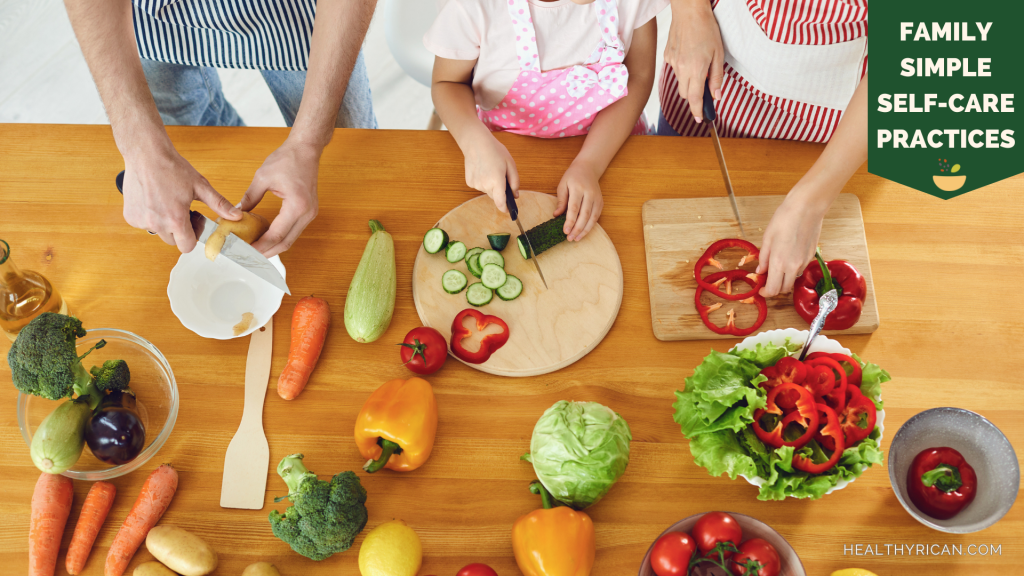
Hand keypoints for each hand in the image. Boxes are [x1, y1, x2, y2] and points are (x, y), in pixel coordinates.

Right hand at [122, 147, 240, 252]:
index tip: (193, 222)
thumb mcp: (200, 186)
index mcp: (175, 219)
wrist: (146, 154)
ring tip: (167, 202)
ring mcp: (140, 221)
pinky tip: (154, 200)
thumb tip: (236, 216)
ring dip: (164, 223)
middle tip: (181, 209)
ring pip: (158, 232)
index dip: (192, 236)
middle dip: (179, 229)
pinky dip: (150, 216)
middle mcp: (156, 223)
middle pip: (172, 240)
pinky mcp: (130, 216)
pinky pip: (144, 224)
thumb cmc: (172, 168)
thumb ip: (219, 204)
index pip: (186, 247)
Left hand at [239, 139, 321, 256]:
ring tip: (255, 250)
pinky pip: (294, 230)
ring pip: (291, 239)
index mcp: (296, 206)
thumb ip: (249, 199)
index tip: (245, 251)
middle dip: (267, 252)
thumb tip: (236, 214)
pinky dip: (280, 237)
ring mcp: (310, 213)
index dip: (260, 246)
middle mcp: (306, 213)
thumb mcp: (262, 178)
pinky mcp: (309, 211)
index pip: (276, 235)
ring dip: (274, 246)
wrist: (306, 149)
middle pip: (286, 243)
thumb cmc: (288, 159)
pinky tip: (266, 237)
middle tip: (248, 257)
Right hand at [463, 132, 518, 212]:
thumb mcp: (510, 164)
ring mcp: (476, 184)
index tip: (509, 211)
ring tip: (490, 170)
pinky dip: (482, 181)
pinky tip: (482, 170)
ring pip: (487, 191)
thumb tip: (515, 195)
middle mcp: (485, 185)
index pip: (500, 202)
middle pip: (495, 196)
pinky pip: (479, 186)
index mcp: (496, 180)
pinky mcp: (469, 182)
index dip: (505, 208)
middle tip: (500, 176)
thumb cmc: (495, 151)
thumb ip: (514, 181)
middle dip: (499, 191)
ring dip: (491, 185)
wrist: (475, 143)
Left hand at [554, 159, 603, 241]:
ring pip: (592, 218)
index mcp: (578, 188)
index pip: (574, 208)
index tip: (565, 231)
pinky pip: (596, 216)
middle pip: (584, 215)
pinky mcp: (601, 202)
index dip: (570, 221)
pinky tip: (583, 232)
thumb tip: (556, 215)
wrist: (588, 168)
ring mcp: (597, 198)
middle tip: (570, 238)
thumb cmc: (572, 177)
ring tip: (576, 238)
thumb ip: (561, 201)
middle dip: (577, 228)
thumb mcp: (563, 185)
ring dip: (584, 230)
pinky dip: (590, 226)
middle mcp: (589, 194)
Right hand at [664, 0, 723, 121]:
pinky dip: (682, 68)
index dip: (698, 111)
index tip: (700, 119)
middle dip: (693, 95)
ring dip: (688, 80)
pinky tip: (688, 54)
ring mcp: (672, 63)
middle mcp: (681, 69)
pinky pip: (674, 69)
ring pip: (679, 82)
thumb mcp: (718, 54)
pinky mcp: (667, 56)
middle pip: (685, 94)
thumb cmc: (706, 29)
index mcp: (696, 69)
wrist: (689, 12)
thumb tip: (717, 95)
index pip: (695, 99)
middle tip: (704, 89)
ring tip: (697, 64)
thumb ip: (717, 77)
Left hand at [756, 193, 826, 296]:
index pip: (773, 289)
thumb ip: (763, 258)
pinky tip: (788, 257)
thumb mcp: (767, 238)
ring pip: (793, 280)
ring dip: (784, 279)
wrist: (806, 208)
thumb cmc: (784, 219)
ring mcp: (804, 262)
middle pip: (784, 289)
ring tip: (777, 266)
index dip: (765, 293)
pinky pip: (800, 270)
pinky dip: (793, 270)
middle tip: (767, 279)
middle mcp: (793, 266)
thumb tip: (760, 271)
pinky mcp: (811, 257)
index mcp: (778, 262)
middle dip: (775, 288)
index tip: (761, 289)